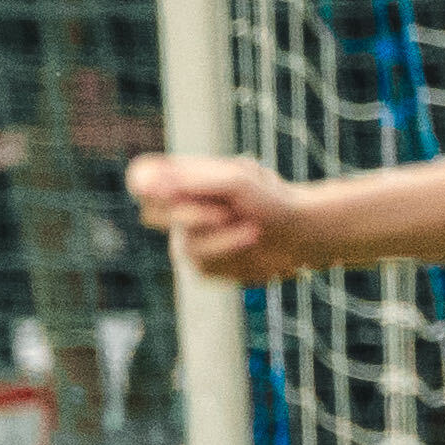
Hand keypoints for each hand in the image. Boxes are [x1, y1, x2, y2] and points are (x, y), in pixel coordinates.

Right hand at [126, 150, 331, 286]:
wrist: (303, 233)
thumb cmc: (269, 199)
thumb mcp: (233, 181)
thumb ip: (188, 181)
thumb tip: (142, 182)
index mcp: (184, 181)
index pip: (141, 176)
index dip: (143, 183)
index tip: (160, 189)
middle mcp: (179, 210)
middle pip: (152, 212)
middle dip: (190, 213)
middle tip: (225, 210)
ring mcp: (188, 240)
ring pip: (181, 243)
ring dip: (221, 235)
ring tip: (251, 228)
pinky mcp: (202, 268)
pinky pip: (199, 264)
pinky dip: (229, 250)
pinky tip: (249, 241)